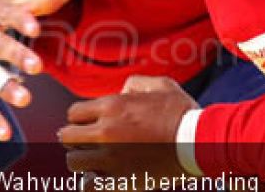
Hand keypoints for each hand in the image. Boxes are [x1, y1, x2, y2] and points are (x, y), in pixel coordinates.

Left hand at [58, 75, 197, 177]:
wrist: (198, 142)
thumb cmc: (182, 112)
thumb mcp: (161, 85)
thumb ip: (135, 83)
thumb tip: (122, 91)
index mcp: (112, 106)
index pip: (74, 113)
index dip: (82, 119)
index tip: (92, 124)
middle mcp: (105, 131)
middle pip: (66, 136)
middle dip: (75, 139)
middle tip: (88, 142)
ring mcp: (111, 158)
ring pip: (73, 162)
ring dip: (82, 160)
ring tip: (94, 161)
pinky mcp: (120, 180)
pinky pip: (89, 185)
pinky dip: (91, 182)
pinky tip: (102, 177)